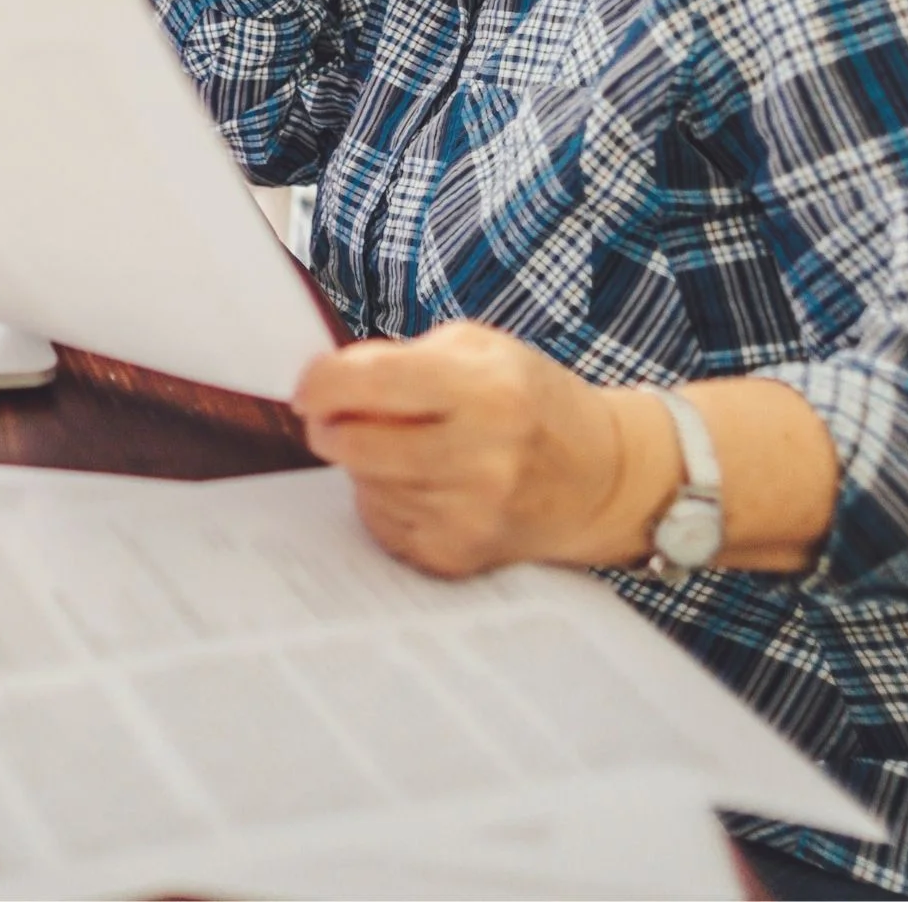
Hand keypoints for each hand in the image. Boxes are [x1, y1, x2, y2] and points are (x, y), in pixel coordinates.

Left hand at [293, 322, 673, 576]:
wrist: (599, 477)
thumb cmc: (531, 401)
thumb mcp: (480, 350)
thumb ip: (402, 358)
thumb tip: (324, 382)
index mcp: (487, 392)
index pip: (373, 383)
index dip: (322, 383)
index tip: (309, 384)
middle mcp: (480, 459)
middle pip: (353, 443)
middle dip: (330, 424)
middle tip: (335, 414)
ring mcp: (468, 516)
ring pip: (363, 483)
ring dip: (364, 462)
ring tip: (404, 445)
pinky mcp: (456, 556)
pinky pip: (382, 522)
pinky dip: (385, 498)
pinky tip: (421, 482)